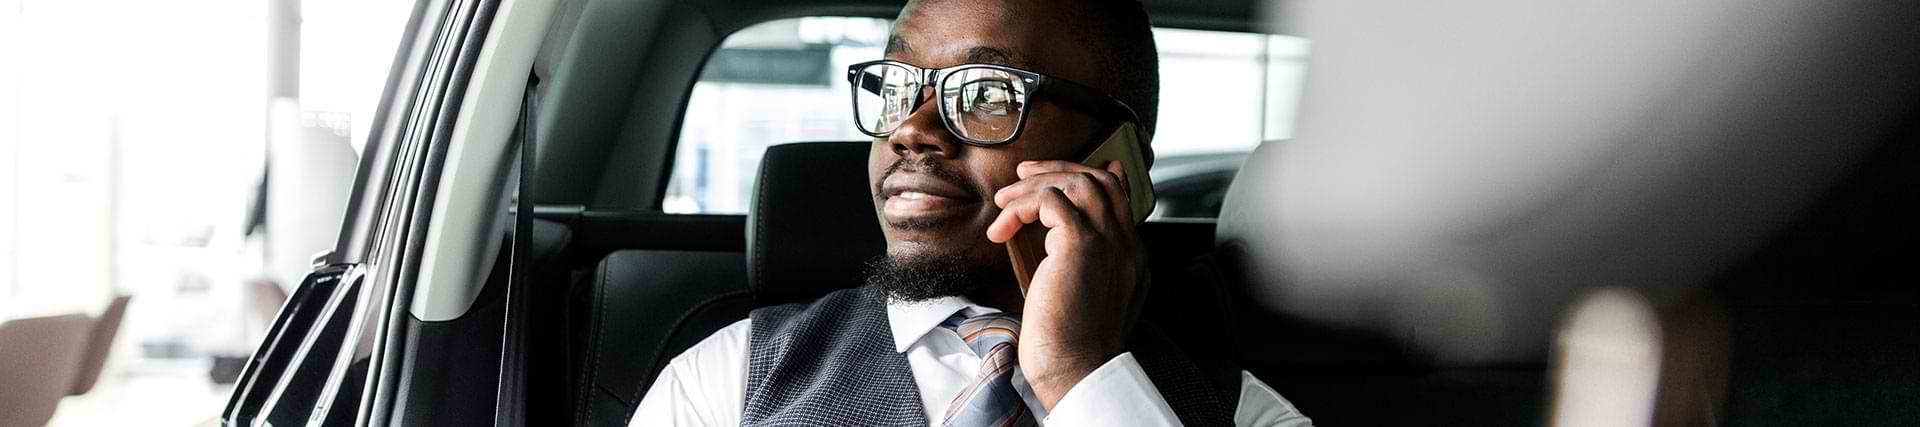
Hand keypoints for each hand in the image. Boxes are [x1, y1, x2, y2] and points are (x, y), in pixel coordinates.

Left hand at [986, 160, 1146, 409]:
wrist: (1074, 367)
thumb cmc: (1068, 340)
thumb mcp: (1077, 292)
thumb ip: (1073, 260)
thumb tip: (1051, 236)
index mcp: (1129, 254)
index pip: (1117, 195)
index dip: (1084, 175)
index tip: (1049, 175)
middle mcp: (1124, 242)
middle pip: (1097, 180)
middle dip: (1057, 169)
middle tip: (1021, 175)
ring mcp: (1106, 241)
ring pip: (1075, 183)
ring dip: (1033, 186)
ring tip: (1003, 203)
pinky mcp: (1079, 243)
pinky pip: (1050, 200)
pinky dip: (1022, 206)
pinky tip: (1004, 228)